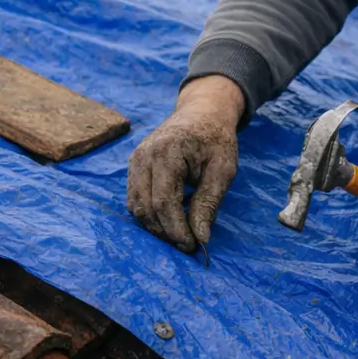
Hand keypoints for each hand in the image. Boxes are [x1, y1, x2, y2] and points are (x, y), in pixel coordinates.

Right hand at [126, 75, 243, 251]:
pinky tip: (172, 216)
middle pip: (146, 207)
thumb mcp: (223, 169)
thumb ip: (209, 202)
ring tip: (181, 232)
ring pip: (136, 206)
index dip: (176, 229)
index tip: (192, 246)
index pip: (163, 201)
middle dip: (166, 232)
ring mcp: (135, 160)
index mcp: (167, 152)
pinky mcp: (134, 166)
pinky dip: (150, 213)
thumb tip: (200, 237)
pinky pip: (135, 198)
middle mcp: (144, 155)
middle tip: (188, 244)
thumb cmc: (216, 138)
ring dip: (156, 226)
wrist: (202, 112)